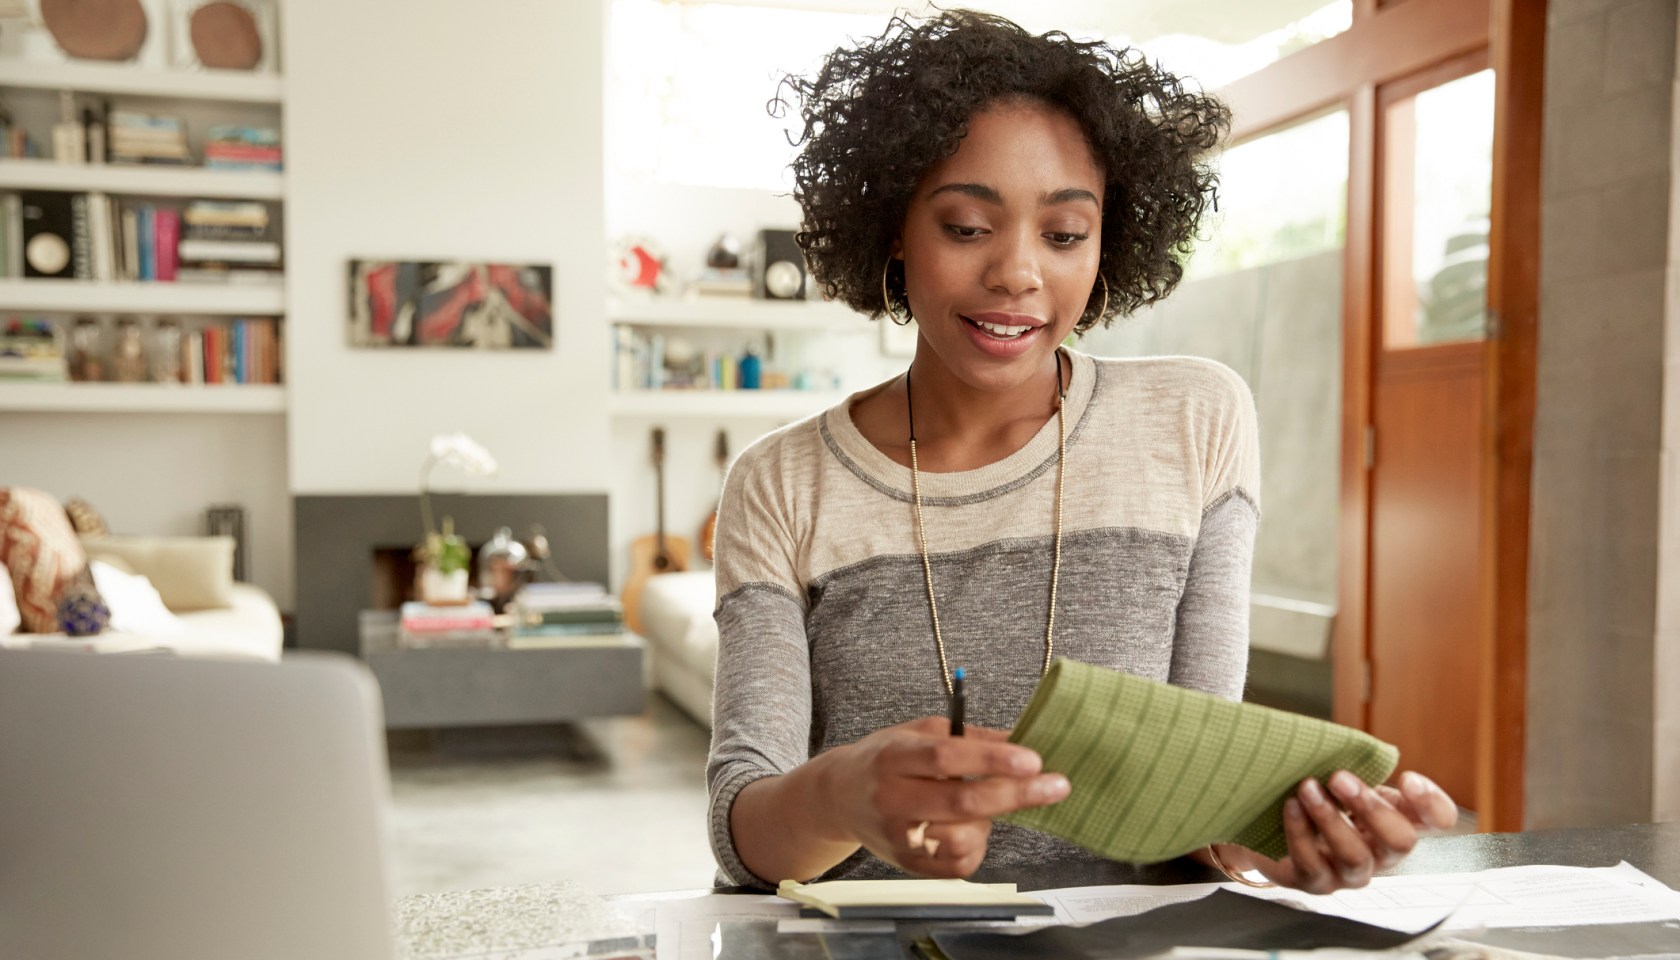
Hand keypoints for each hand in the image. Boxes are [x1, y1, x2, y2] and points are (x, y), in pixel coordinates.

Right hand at [822, 716, 1070, 877]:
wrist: (838, 797)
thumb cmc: (887, 759)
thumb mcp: (920, 732)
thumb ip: (969, 736)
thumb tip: (1021, 741)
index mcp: (894, 756)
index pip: (946, 757)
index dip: (992, 760)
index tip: (1033, 760)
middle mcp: (892, 798)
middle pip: (961, 802)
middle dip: (1016, 794)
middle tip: (1057, 785)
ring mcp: (898, 836)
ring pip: (963, 837)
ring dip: (990, 821)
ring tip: (981, 805)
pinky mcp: (907, 865)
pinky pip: (959, 864)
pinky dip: (978, 845)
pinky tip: (971, 828)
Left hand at [1215, 770, 1456, 892]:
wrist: (1271, 829)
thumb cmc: (1317, 797)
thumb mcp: (1343, 779)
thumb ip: (1357, 766)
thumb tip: (1352, 749)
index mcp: (1397, 819)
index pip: (1438, 819)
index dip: (1432, 803)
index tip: (1407, 778)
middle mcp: (1383, 852)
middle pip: (1401, 841)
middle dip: (1371, 807)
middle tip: (1339, 777)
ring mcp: (1351, 873)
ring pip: (1355, 857)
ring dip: (1330, 818)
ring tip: (1307, 788)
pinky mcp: (1317, 883)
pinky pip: (1313, 865)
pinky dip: (1300, 833)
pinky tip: (1290, 807)